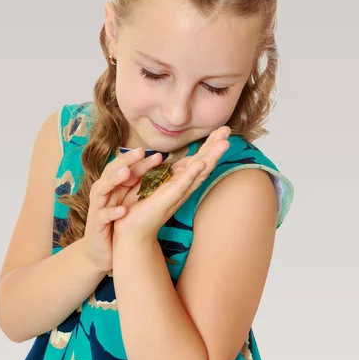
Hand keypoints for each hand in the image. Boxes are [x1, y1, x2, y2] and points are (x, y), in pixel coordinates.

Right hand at [82, 147, 167, 271]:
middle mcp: (104, 191)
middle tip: (140, 152)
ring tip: (126, 173)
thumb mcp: (130, 199)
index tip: (157, 154)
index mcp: (114, 185)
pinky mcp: (96, 223)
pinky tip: (123, 210)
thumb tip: (162, 166)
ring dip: (114, 179)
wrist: (104, 248)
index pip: (125, 166)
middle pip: (112, 171)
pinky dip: (111, 212)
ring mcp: (98, 206)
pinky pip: (102, 215)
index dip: (138, 159)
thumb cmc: (118, 220)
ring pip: (102, 188)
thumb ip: (140, 183)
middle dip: (126, 161)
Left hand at [112, 126, 230, 243]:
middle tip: (228, 130)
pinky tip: (200, 164)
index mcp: (179, 179)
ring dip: (211, 157)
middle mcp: (183, 186)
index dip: (210, 144)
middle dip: (216, 146)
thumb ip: (160, 169)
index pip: (198, 158)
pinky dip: (192, 174)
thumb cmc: (138, 206)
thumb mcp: (149, 180)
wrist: (130, 230)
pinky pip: (182, 185)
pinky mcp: (168, 199)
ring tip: (224, 144)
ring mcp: (178, 193)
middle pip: (204, 162)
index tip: (221, 129)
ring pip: (199, 172)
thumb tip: (165, 157)